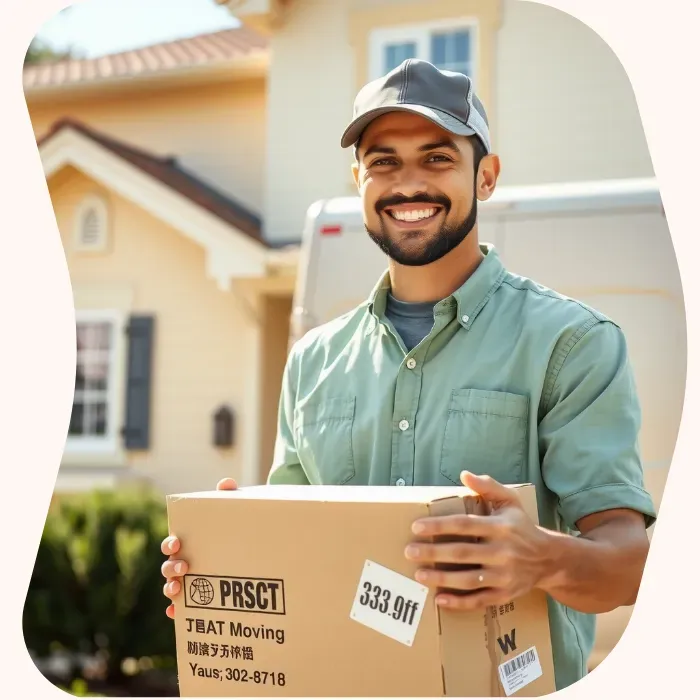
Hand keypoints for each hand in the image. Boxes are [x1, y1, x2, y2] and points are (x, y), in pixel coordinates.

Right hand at [162, 478, 237, 618]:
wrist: (251, 546)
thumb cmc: (235, 527)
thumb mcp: (234, 511)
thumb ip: (229, 496)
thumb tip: (226, 484)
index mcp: (188, 543)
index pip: (171, 543)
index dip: (169, 544)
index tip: (177, 543)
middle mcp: (184, 562)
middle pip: (168, 567)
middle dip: (171, 568)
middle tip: (184, 566)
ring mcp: (190, 582)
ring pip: (172, 587)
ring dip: (170, 589)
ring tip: (177, 590)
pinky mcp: (198, 598)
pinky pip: (184, 609)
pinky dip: (177, 612)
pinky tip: (177, 615)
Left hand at [404, 471, 552, 610]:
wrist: (549, 559)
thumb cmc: (522, 526)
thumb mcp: (510, 501)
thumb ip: (488, 486)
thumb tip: (464, 475)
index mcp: (500, 527)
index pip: (464, 525)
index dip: (440, 526)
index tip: (416, 527)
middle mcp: (503, 552)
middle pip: (462, 553)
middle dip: (433, 553)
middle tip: (409, 551)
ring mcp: (504, 576)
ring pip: (468, 580)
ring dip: (441, 579)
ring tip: (418, 575)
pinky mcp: (505, 594)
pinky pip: (479, 601)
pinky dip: (459, 603)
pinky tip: (439, 600)